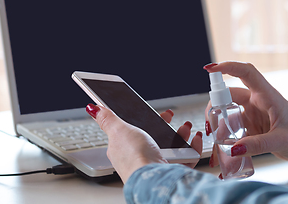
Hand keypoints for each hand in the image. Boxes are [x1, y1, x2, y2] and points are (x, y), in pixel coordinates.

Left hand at [85, 104, 201, 182]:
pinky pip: (185, 157)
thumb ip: (108, 119)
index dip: (140, 118)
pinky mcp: (170, 170)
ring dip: (180, 134)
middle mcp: (139, 157)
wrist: (155, 179)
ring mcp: (155, 164)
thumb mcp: (119, 130)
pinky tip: (195, 140)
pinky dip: (192, 147)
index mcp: (123, 147)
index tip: (148, 110)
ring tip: (185, 126)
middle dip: (163, 124)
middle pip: (152, 136)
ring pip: (170, 146)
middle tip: (169, 115)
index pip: (130, 129)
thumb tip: (92, 108)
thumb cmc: (135, 157)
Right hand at [204, 61, 287, 163]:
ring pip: (228, 110)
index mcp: (267, 96)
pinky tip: (224, 145)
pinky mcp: (250, 123)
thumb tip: (234, 149)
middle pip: (229, 94)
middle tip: (210, 122)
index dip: (228, 67)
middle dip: (215, 104)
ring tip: (216, 139)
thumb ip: (258, 145)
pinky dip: (225, 134)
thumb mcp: (282, 141)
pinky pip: (232, 125)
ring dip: (219, 123)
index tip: (211, 69)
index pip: (246, 73)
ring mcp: (252, 112)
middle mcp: (257, 100)